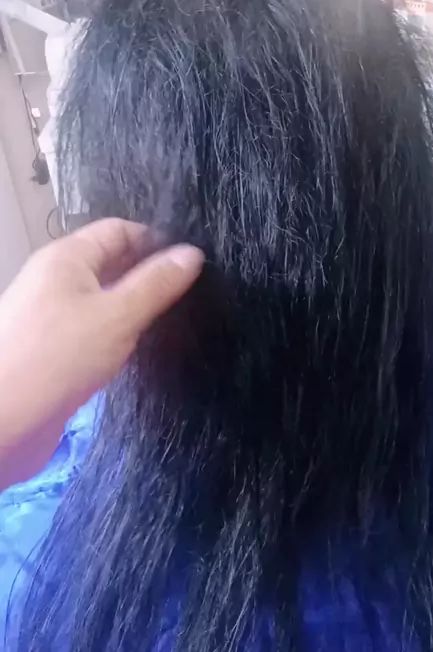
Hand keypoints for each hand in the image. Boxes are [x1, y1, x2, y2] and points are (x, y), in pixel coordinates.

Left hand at [0, 219, 203, 489]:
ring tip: (176, 321)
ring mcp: (53, 315)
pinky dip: (118, 333)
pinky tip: (141, 349)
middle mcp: (56, 279)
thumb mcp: (118, 316)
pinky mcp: (55, 350)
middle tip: (193, 294)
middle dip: (149, 275)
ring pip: (103, 298)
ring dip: (135, 308)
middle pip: (110, 262)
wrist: (4, 422)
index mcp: (66, 257)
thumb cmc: (59, 358)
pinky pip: (94, 329)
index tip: (193, 264)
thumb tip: (192, 253)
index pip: (119, 230)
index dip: (156, 241)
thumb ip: (156, 284)